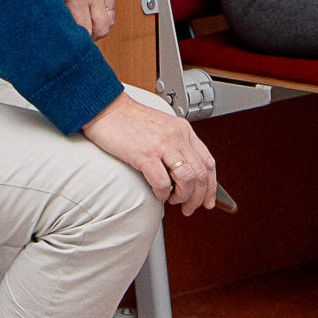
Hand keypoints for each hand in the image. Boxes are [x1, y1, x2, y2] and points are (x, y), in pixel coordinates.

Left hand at [42, 0, 114, 39]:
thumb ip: (60, 11)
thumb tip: (63, 31)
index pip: (86, 30)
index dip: (80, 41)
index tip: (73, 44)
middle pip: (103, 29)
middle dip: (93, 38)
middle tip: (81, 38)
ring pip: (110, 20)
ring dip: (100, 26)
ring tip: (87, 25)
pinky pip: (111, 7)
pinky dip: (104, 13)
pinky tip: (91, 12)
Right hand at [83, 94, 218, 213]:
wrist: (107, 109)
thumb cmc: (129, 121)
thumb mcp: (162, 128)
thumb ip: (175, 146)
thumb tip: (183, 175)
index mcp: (184, 130)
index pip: (208, 162)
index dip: (211, 186)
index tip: (207, 200)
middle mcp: (177, 136)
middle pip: (201, 174)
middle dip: (198, 197)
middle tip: (189, 208)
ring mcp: (162, 144)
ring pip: (187, 179)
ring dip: (183, 197)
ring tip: (172, 200)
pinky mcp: (145, 154)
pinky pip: (163, 182)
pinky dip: (163, 194)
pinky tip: (158, 194)